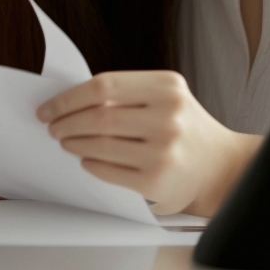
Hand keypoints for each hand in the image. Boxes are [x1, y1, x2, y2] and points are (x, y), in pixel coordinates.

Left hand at [37, 70, 261, 215]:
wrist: (220, 166)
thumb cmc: (183, 126)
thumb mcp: (164, 95)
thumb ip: (125, 93)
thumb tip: (68, 100)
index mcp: (167, 87)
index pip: (102, 87)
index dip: (67, 98)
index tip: (48, 107)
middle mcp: (168, 117)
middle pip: (97, 117)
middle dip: (65, 123)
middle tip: (53, 127)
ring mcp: (164, 151)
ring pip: (99, 145)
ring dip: (73, 143)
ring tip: (66, 141)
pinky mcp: (157, 182)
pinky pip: (108, 171)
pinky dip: (90, 164)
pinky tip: (86, 159)